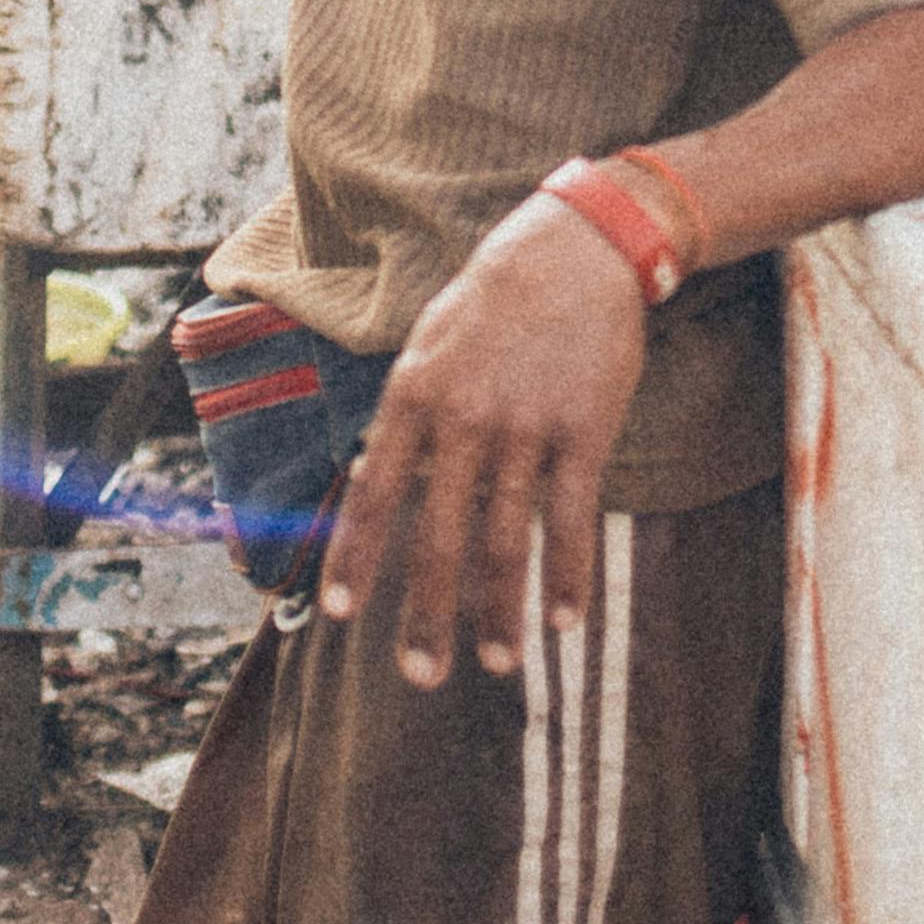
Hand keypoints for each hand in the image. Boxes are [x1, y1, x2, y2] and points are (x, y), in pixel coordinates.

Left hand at [317, 195, 647, 687]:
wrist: (576, 248)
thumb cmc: (495, 301)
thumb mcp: (430, 345)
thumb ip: (407, 416)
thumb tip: (374, 484)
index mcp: (413, 394)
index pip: (374, 492)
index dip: (356, 558)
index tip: (340, 614)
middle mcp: (463, 416)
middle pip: (437, 534)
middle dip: (426, 613)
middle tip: (419, 676)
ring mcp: (525, 425)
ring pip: (505, 538)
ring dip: (500, 612)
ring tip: (497, 663)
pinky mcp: (583, 429)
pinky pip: (572, 517)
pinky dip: (569, 575)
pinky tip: (566, 621)